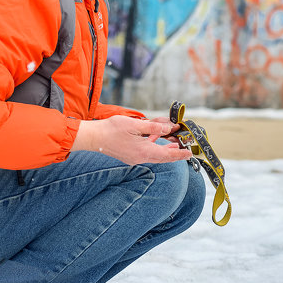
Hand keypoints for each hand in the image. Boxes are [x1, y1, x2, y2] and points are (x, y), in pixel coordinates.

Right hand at [72, 116, 193, 164]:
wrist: (93, 138)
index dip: (179, 154)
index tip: (189, 153)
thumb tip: (169, 129)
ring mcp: (134, 158)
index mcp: (143, 151)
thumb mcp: (136, 125)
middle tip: (185, 146)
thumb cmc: (112, 129)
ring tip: (174, 142)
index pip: (167, 155)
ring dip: (164, 148)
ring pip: (154, 154)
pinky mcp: (129, 155)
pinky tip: (156, 138)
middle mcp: (140, 158)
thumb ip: (154, 127)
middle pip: (162, 156)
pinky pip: (146, 152)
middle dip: (174, 151)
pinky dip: (154, 145)